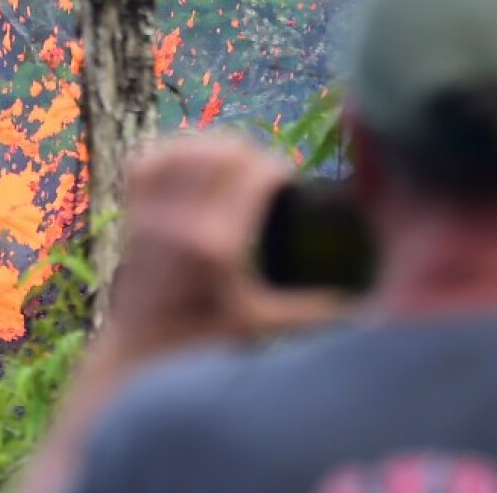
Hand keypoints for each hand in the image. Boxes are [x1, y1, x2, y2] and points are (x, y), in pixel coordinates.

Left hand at [101, 130, 353, 360]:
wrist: (141, 348)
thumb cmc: (204, 339)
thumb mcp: (262, 323)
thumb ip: (312, 310)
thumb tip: (364, 303)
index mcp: (218, 244)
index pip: (258, 173)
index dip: (281, 171)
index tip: (289, 187)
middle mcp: (181, 221)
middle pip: (226, 151)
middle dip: (253, 156)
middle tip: (264, 178)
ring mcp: (152, 213)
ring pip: (188, 147)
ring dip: (215, 149)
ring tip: (234, 168)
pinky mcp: (132, 210)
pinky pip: (149, 159)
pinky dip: (172, 152)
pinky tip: (193, 162)